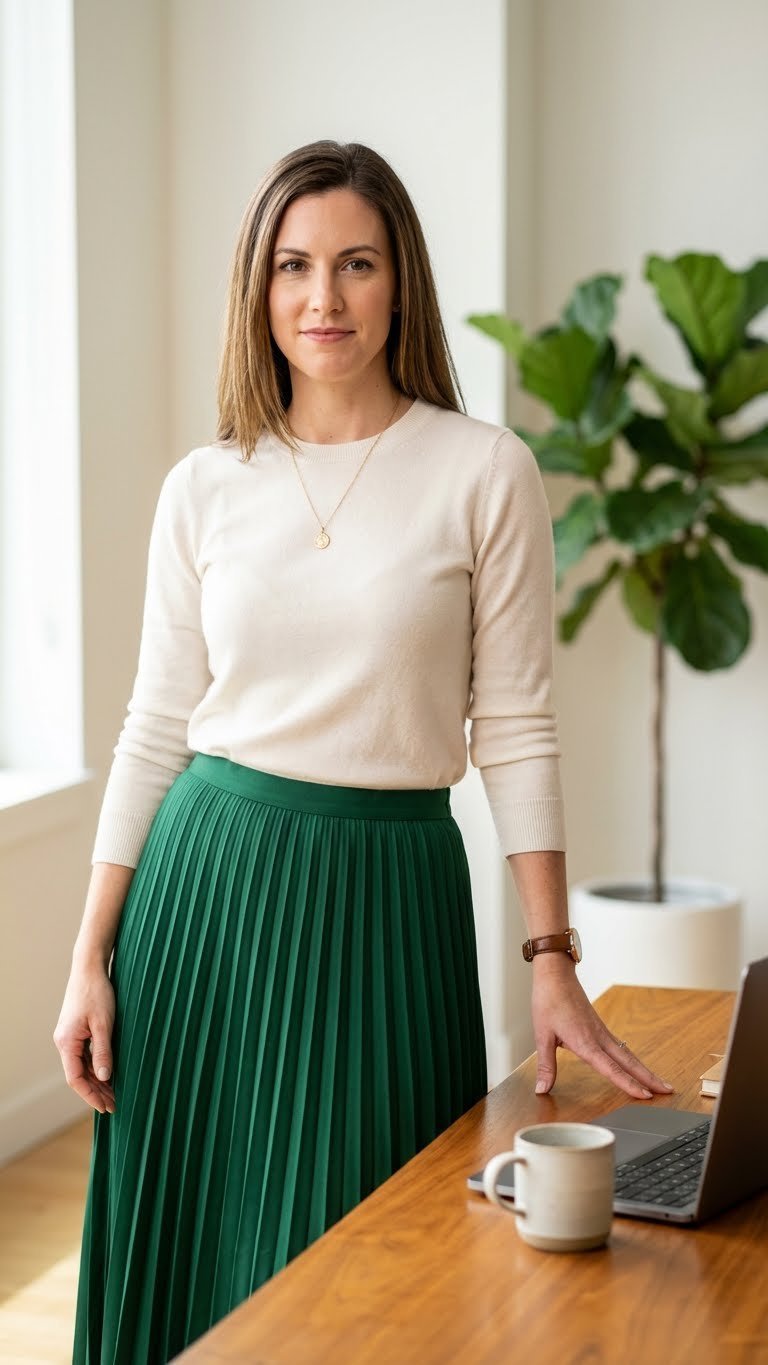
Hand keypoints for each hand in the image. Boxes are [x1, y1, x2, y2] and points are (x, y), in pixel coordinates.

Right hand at [53, 964, 116, 1114]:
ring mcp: (69, 1037)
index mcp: (66, 1042)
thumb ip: (103, 1052)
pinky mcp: (76, 1031)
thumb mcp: (104, 1024)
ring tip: (114, 1094)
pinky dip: (95, 1067)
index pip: (75, 1078)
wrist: (89, 969)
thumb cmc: (97, 993)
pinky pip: (84, 1056)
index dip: (90, 1095)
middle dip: (96, 1091)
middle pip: (78, 1075)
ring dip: (97, 1081)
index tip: (106, 1107)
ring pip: (81, 1067)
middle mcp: (64, 1042)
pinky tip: (109, 1074)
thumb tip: (104, 1078)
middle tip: (115, 1105)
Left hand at [530, 955, 673, 1099]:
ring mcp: (602, 1031)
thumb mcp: (542, 1035)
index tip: (646, 1096)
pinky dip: (632, 1059)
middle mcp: (599, 1037)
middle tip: (669, 1090)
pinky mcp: (600, 1027)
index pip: (611, 1068)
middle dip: (650, 1078)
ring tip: (660, 1082)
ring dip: (644, 1069)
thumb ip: (546, 1066)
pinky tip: (635, 1065)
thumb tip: (542, 1089)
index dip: (629, 1084)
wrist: (556, 974)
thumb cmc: (549, 1000)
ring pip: (628, 1054)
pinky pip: (621, 1046)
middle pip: (629, 1062)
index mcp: (585, 1042)